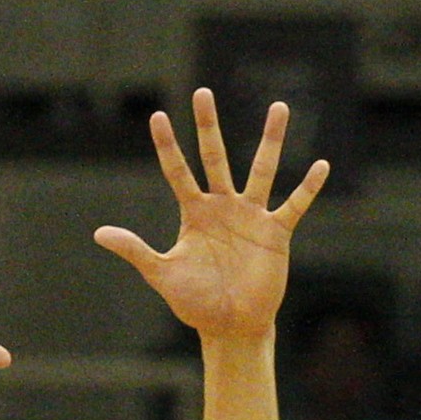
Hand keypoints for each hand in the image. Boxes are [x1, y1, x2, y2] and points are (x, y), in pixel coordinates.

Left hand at [106, 88, 324, 341]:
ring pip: (262, 170)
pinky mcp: (275, 233)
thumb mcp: (162, 274)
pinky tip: (321, 165)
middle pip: (214, 156)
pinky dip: (308, 187)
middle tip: (203, 93)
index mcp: (194, 213)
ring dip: (271, 139)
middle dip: (208, 126)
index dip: (167, 146)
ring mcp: (251, 217)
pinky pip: (294, 205)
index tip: (158, 116)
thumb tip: (98, 233)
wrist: (231, 326)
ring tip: (279, 107)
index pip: (178, 172)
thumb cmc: (195, 303)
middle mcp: (222, 207)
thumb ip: (135, 250)